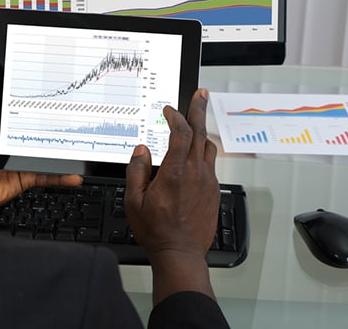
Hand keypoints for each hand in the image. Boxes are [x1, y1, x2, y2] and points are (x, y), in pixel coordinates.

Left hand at [0, 80, 81, 221]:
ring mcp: (20, 160)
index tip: (52, 95)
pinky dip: (61, 176)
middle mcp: (13, 143)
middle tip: (73, 117)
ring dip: (62, 151)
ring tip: (79, 145)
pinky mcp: (24, 177)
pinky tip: (74, 174)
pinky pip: (46, 176)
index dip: (35, 105)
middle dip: (55, 127)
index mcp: (1, 129)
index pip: (22, 113)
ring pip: (46, 154)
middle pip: (39, 133)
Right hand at [124, 88, 219, 304]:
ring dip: (202, 131)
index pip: (181, 133)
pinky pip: (210, 164)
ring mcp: (208, 182)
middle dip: (200, 110)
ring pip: (209, 147)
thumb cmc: (156, 230)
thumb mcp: (134, 200)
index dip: (176, 116)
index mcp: (175, 172)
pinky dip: (203, 151)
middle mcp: (196, 173)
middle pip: (201, 133)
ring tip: (196, 122)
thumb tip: (142, 150)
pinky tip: (195, 154)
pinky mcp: (213, 191)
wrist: (180, 253)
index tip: (168, 110)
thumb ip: (137, 171)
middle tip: (202, 95)